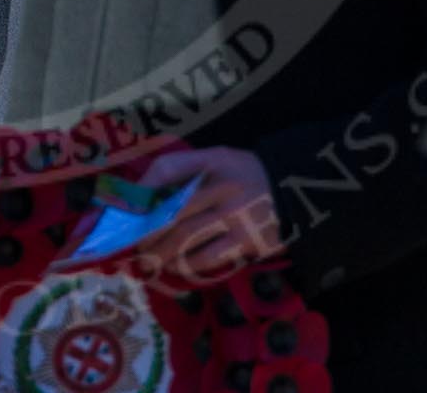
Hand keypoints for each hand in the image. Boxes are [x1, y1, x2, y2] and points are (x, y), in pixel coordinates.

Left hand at [129, 146, 283, 280]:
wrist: (297, 190)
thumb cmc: (248, 175)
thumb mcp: (220, 158)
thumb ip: (186, 168)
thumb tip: (145, 190)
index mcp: (213, 160)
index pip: (168, 167)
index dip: (143, 187)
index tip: (128, 207)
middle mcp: (221, 186)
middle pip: (171, 210)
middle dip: (147, 231)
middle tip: (135, 244)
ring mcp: (234, 215)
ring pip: (185, 238)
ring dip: (162, 252)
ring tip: (151, 261)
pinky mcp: (247, 241)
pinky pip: (208, 257)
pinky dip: (188, 264)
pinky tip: (178, 267)